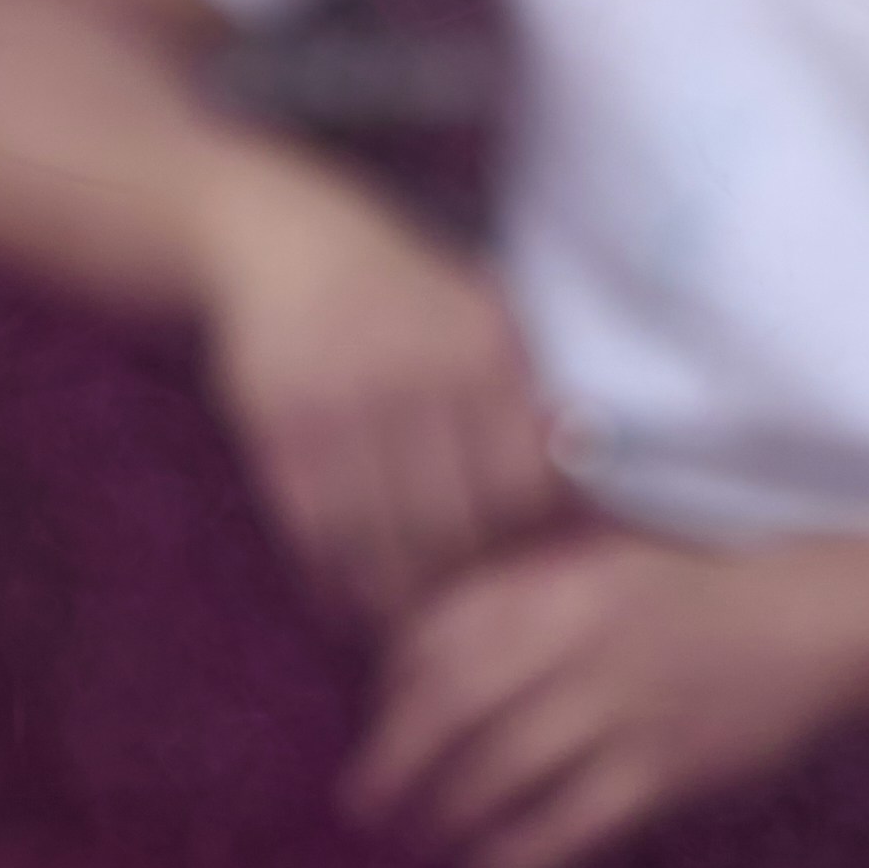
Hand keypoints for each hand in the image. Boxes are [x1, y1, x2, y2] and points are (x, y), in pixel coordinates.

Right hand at [197, 161, 565, 618]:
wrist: (281, 240)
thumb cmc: (403, 292)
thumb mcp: (479, 314)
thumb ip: (529, 394)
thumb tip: (590, 480)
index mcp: (480, 349)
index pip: (520, 486)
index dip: (521, 547)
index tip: (515, 577)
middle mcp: (415, 372)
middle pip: (451, 525)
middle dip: (456, 589)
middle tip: (458, 625)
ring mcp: (342, 399)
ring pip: (380, 540)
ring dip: (391, 600)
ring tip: (401, 626)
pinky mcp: (279, 423)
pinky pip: (312, 529)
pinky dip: (330, 580)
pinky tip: (342, 600)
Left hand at [349, 521, 868, 867]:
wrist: (809, 618)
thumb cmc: (689, 589)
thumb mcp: (594, 560)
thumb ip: (518, 593)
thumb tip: (416, 653)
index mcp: (551, 580)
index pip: (435, 634)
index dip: (391, 688)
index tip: (380, 724)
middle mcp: (576, 636)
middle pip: (451, 704)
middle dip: (393, 760)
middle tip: (361, 806)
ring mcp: (622, 702)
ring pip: (502, 766)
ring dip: (447, 812)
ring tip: (421, 841)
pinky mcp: (666, 767)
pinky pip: (572, 820)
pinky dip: (520, 853)